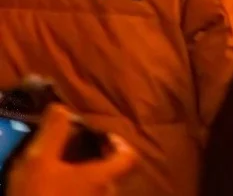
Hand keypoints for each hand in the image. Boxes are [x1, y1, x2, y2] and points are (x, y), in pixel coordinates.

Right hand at [9, 104, 135, 195]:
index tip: (99, 135)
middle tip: (75, 151)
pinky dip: (78, 193)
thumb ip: (55, 129)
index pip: (130, 156)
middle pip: (113, 174)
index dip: (119, 142)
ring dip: (86, 180)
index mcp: (102, 178)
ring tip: (62, 174)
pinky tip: (56, 192)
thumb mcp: (39, 160)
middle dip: (98, 159)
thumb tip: (63, 107)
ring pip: (99, 191)